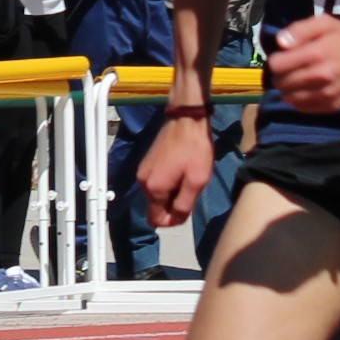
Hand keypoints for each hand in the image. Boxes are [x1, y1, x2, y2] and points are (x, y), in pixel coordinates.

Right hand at [139, 112, 215, 226]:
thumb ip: (184, 205)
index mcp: (153, 189)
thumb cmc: (194, 150)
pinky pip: (157, 182)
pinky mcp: (147, 162)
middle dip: (173, 203)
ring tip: (187, 176)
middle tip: (190, 187)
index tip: (187, 207)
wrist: (186, 119)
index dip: (172, 220)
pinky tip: (181, 169)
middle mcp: (143, 182)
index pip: (156, 219)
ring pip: (157, 194)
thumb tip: (174, 220)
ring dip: (172, 191)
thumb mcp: (196, 181)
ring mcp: (143, 170)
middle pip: (156, 207)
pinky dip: (168, 181)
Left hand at [268, 13, 339, 112]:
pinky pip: (302, 108)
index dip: (277, 60)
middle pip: (281, 82)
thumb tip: (280, 43)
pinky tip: (306, 90)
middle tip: (290, 69)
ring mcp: (326, 94)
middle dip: (281, 75)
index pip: (277, 65)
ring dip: (288, 89)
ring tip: (297, 80)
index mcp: (316, 54)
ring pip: (289, 98)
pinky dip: (298, 100)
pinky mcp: (331, 106)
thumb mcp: (325, 24)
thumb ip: (299, 30)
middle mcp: (319, 77)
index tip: (284, 57)